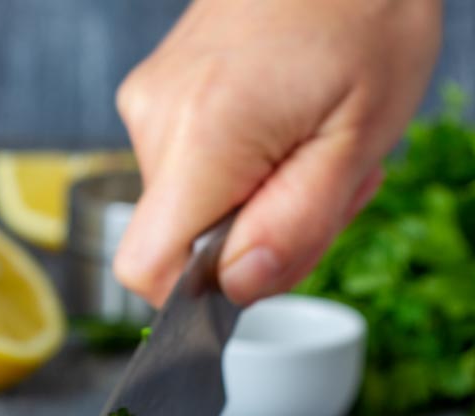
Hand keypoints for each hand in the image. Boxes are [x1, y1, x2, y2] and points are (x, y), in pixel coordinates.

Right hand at [114, 0, 440, 305]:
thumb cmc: (364, 15)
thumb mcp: (358, 140)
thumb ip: (295, 229)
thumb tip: (237, 288)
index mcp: (202, 139)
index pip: (146, 271)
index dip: (199, 292)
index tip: (260, 259)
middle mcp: (158, 121)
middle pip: (181, 244)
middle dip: (253, 240)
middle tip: (319, 185)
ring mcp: (153, 104)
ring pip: (191, 209)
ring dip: (257, 203)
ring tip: (308, 147)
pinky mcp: (161, 96)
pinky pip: (191, 171)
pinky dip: (243, 171)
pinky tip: (285, 129)